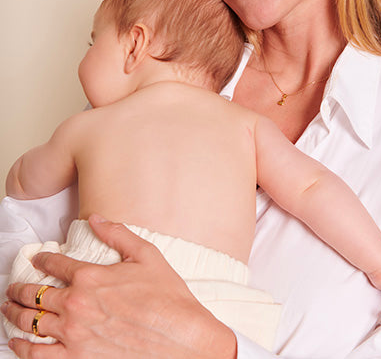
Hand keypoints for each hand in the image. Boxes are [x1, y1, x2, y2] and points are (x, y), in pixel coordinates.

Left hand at [2, 215, 236, 358]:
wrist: (180, 337)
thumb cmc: (166, 296)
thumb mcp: (145, 254)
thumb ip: (117, 233)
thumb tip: (96, 218)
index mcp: (91, 276)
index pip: (56, 264)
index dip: (43, 259)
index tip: (38, 259)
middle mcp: (76, 304)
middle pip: (36, 295)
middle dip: (20, 288)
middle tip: (14, 286)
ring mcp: (74, 334)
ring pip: (31, 322)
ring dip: (14, 314)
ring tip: (7, 309)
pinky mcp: (78, 358)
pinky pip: (38, 355)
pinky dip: (22, 347)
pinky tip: (16, 341)